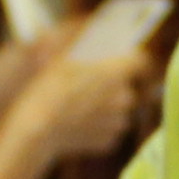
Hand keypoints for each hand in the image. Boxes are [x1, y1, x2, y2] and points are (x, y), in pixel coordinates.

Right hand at [7, 42, 148, 161]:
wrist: (39, 129)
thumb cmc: (50, 90)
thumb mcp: (63, 60)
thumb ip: (83, 49)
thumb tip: (90, 37)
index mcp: (117, 72)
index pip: (140, 61)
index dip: (131, 59)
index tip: (122, 59)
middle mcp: (124, 97)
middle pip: (126, 87)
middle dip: (112, 85)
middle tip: (91, 84)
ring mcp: (118, 121)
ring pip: (118, 109)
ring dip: (106, 106)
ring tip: (81, 105)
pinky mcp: (110, 141)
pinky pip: (109, 128)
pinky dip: (98, 125)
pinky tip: (79, 122)